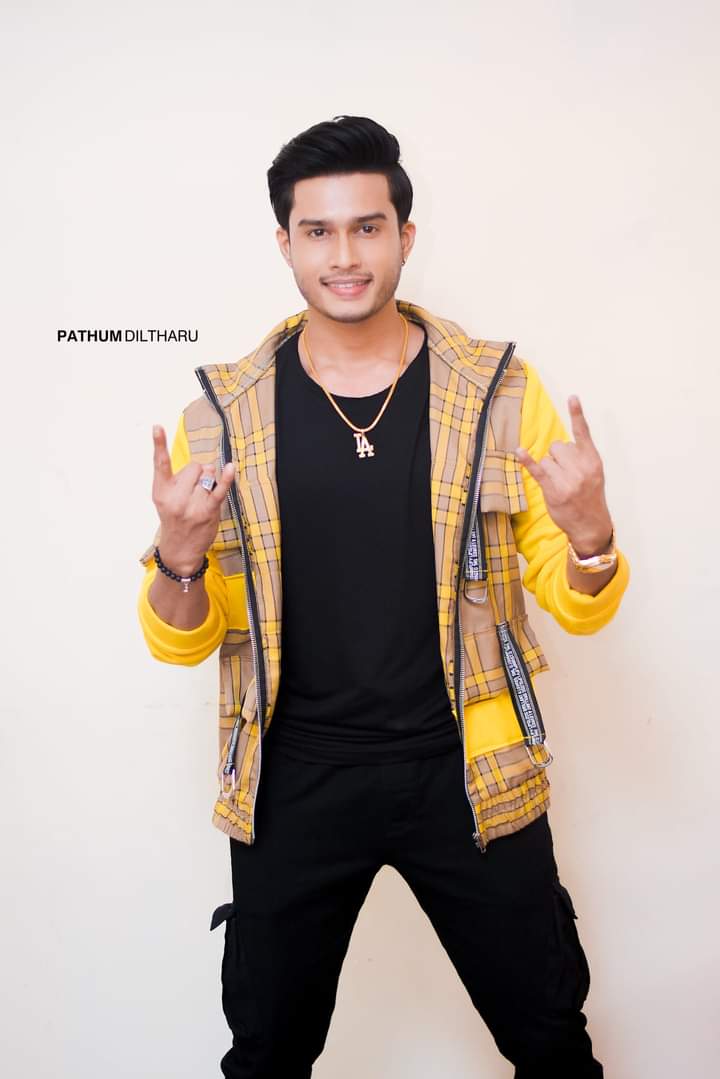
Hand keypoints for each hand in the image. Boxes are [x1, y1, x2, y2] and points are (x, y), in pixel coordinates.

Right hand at [151, 424, 234, 574]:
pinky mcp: (207, 511)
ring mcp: (191, 505)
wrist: (180, 551)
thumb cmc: (175, 520)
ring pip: (208, 474)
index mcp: (161, 491)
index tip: (157, 426)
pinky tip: (231, 468)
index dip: (159, 444)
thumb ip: (179, 481)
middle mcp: (174, 497)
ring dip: (210, 481)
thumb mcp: (167, 500)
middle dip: (199, 473)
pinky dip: (226, 477)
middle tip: (194, 492)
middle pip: (195, 466)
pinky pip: (219, 489)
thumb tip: (209, 466)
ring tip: (202, 498)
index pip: (160, 463)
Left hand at [514, 396, 613, 557]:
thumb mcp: (594, 474)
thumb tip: (559, 446)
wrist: (591, 525)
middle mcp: (581, 468)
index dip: (577, 414)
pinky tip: (519, 451)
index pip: (583, 433)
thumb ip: (581, 457)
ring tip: (559, 483)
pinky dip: (527, 460)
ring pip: (547, 458)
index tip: (573, 397)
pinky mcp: (553, 489)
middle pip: (557, 446)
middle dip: (557, 457)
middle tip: (565, 474)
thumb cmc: (590, 497)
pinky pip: (538, 469)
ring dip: (548, 468)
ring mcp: (567, 479)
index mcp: (593, 461)